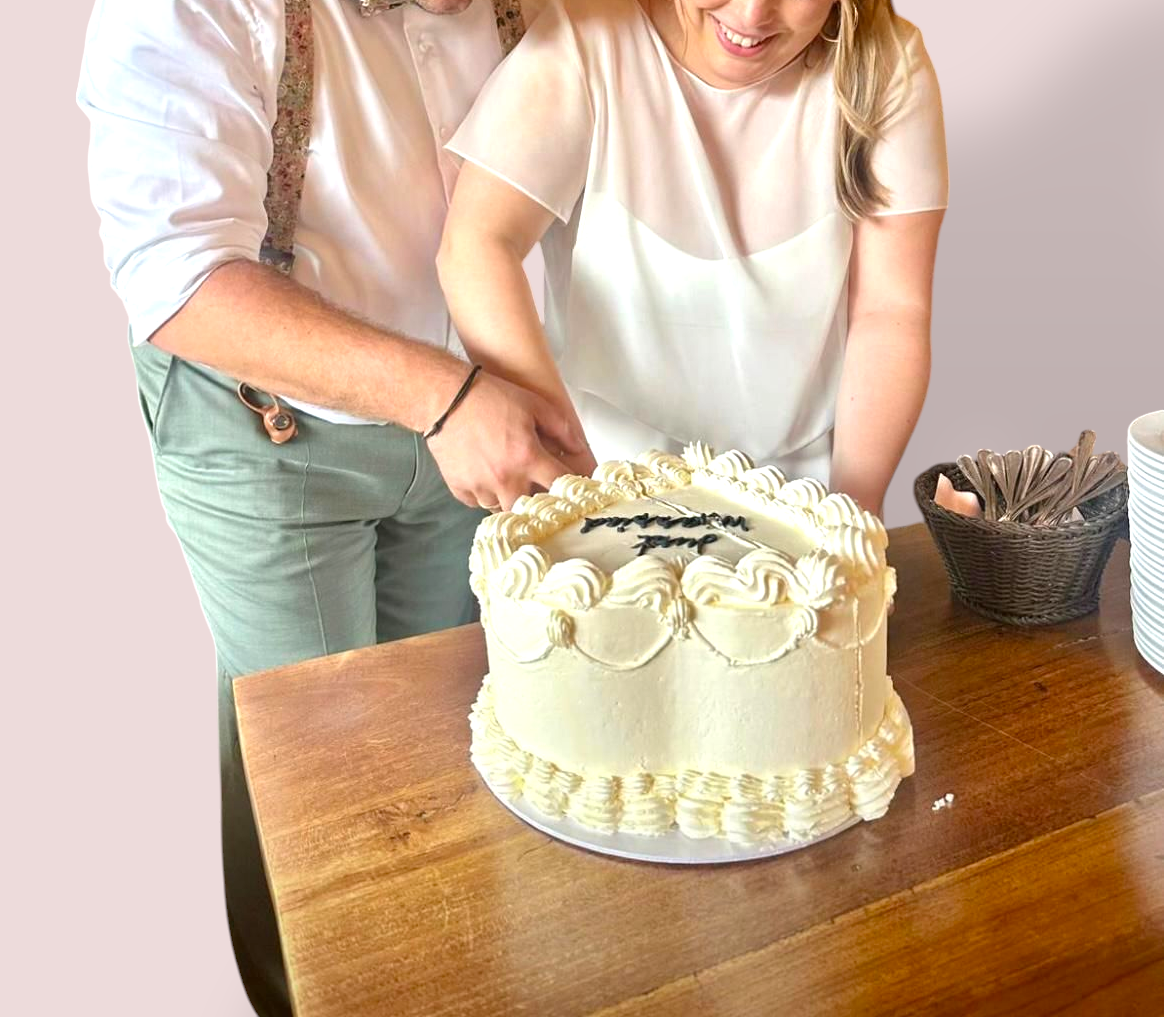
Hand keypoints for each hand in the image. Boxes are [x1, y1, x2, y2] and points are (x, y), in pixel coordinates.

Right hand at [427, 372, 588, 510]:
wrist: (444, 398)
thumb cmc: (488, 397)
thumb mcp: (533, 404)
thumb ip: (560, 428)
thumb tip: (578, 448)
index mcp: (526, 458)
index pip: (559, 485)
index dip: (568, 487)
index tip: (570, 488)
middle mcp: (505, 478)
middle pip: (529, 508)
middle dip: (533, 500)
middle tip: (532, 486)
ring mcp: (480, 486)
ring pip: (501, 506)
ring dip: (506, 496)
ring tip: (505, 477)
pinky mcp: (459, 488)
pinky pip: (476, 502)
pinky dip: (483, 494)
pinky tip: (484, 476)